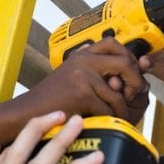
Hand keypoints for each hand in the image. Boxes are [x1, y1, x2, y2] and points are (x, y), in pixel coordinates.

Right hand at [28, 37, 148, 123]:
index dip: (129, 57)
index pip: (113, 43)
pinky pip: (108, 108)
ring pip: (118, 93)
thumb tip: (125, 69)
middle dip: (135, 81)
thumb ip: (93, 70)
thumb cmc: (51, 100)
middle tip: (132, 95)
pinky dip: (109, 118)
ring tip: (118, 115)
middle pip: (126, 63)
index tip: (131, 72)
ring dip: (122, 109)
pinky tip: (104, 121)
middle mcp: (83, 61)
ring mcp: (83, 76)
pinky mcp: (81, 93)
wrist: (28, 112)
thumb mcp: (71, 77)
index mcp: (81, 55)